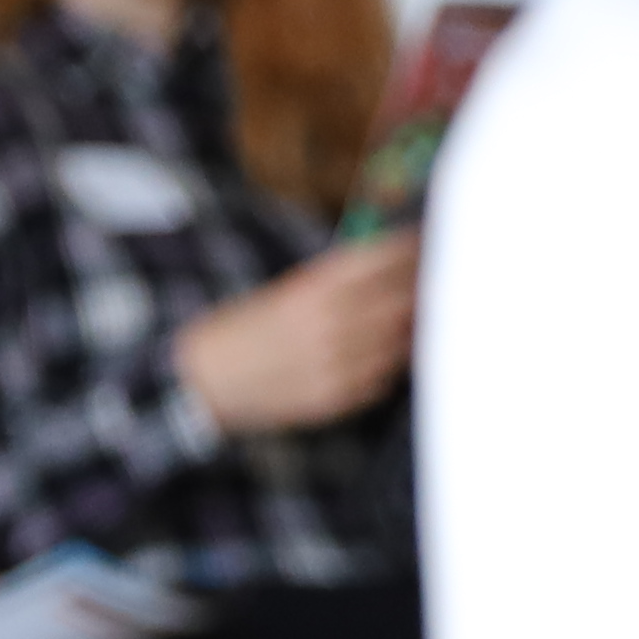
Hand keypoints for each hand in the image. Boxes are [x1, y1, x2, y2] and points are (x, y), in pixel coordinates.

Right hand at [175, 236, 419, 437]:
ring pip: (402, 341)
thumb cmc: (241, 331)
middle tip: (434, 279)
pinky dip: (391, 362)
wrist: (204, 382)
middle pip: (402, 299)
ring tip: (416, 316)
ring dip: (412, 326)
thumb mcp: (282, 292)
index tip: (424, 242)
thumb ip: (334, 282)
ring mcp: (337, 364)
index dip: (409, 250)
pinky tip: (386, 353)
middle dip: (421, 287)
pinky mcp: (338, 397)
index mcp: (311, 291)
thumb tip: (385, 266)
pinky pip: (384, 376)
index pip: (380, 261)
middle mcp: (329, 326)